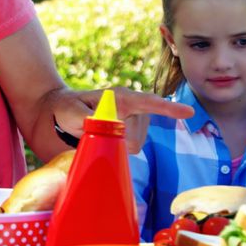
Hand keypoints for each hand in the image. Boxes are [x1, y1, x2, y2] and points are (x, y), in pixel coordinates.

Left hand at [51, 87, 193, 153]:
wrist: (57, 113)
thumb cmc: (65, 108)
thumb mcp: (70, 111)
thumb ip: (89, 119)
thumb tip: (109, 128)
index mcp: (119, 96)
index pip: (148, 102)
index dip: (168, 108)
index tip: (188, 113)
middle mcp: (132, 106)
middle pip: (136, 137)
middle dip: (116, 141)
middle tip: (89, 130)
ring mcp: (134, 121)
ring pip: (134, 145)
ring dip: (116, 145)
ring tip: (95, 133)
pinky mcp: (131, 133)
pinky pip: (132, 149)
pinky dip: (119, 149)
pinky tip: (107, 140)